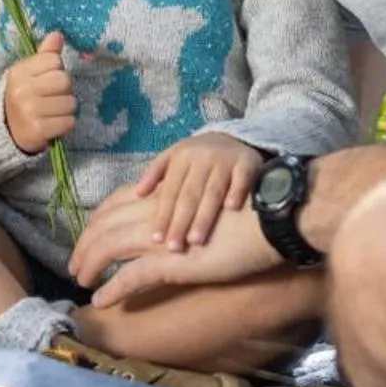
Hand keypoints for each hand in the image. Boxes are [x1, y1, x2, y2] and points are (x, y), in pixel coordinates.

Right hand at [3, 31, 76, 154]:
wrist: (6, 130)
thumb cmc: (22, 97)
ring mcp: (29, 111)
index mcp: (19, 72)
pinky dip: (65, 124)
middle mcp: (22, 90)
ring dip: (66, 109)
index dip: (56, 69)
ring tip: (52, 111)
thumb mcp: (28, 74)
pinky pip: (69, 122)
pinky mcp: (38, 130)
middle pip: (64, 80)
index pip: (54, 60)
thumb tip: (58, 34)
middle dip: (64, 89)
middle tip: (53, 97)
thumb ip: (44, 55)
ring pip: (70, 102)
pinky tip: (53, 123)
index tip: (47, 79)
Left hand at [68, 185, 277, 305]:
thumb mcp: (204, 204)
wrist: (271, 220)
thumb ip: (181, 209)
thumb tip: (167, 223)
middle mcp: (156, 210)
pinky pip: (132, 277)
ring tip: (80, 280)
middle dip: (84, 244)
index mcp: (163, 194)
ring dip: (89, 263)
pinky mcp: (173, 261)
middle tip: (74, 264)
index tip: (87, 236)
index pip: (114, 203)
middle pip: (104, 224)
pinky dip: (112, 289)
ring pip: (108, 247)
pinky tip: (100, 300)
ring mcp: (162, 235)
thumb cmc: (244, 213)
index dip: (96, 220)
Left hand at [134, 131, 260, 249]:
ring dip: (204, 215)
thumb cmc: (198, 159)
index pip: (169, 191)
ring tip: (196, 240)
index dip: (162, 215)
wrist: (235, 139)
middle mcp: (201, 157)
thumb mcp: (175, 160)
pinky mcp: (248, 162)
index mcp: (180, 157)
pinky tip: (232, 209)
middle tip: (173, 247)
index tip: (156, 239)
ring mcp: (225, 159)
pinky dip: (237, 192)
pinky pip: (242, 178)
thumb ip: (156, 175)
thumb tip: (137, 193)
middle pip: (189, 194)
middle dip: (180, 222)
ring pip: (213, 191)